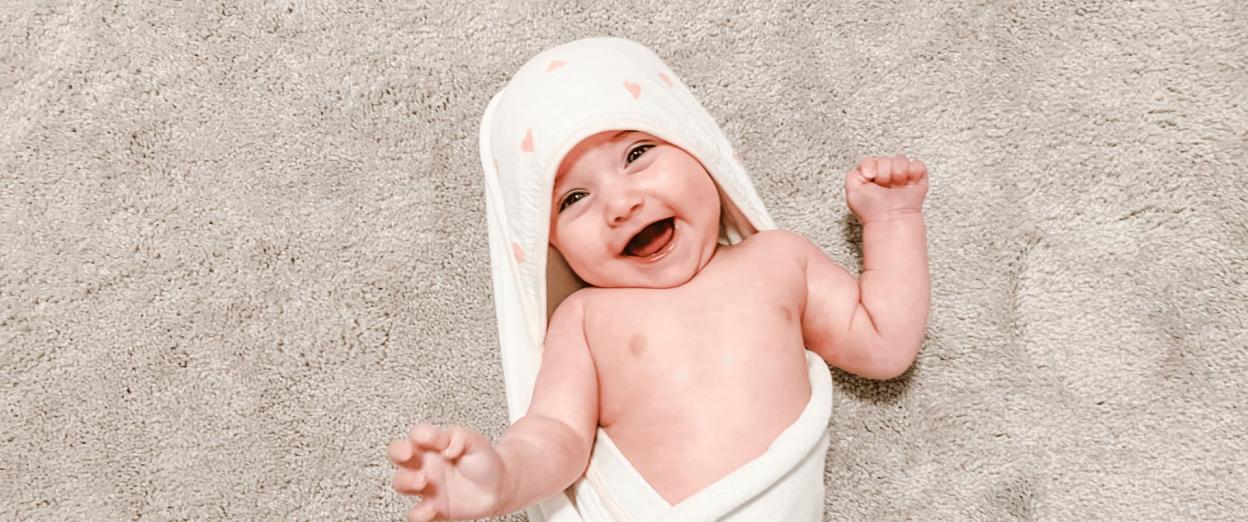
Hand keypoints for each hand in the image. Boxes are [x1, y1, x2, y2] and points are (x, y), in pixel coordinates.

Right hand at [388, 423, 507, 521]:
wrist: (499, 486)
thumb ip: (459, 438)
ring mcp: (428, 486)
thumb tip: (446, 445)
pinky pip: (417, 514)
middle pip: (398, 455)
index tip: (429, 437)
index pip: (417, 435)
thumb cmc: (483, 461)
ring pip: (402, 483)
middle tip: (409, 454)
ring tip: (423, 481)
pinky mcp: (434, 508)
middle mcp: (426, 465)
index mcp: (435, 445)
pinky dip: (418, 514)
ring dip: (406, 481)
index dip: (419, 434)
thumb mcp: (475, 441)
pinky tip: (429, 509)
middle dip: (398, 452)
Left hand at [845, 155, 928, 223]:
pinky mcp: (917, 179)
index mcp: (871, 176)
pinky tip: (907, 183)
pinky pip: (917, 165)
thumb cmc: (871, 210)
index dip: (870, 166)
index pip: (871, 160)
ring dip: (898, 173)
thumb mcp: (852, 191)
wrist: (889, 219)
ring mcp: (902, 176)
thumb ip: (852, 175)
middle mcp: (886, 174)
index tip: (870, 177)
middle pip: (885, 159)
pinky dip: (913, 172)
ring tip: (896, 187)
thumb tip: (868, 168)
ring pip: (901, 159)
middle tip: (883, 187)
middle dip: (883, 173)